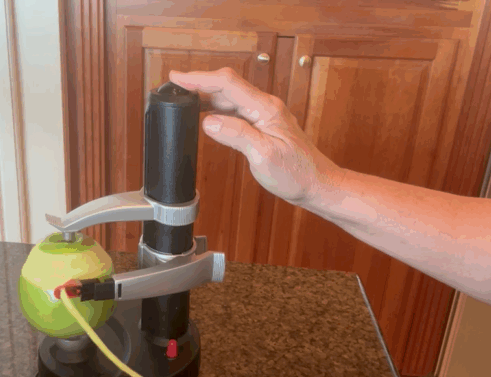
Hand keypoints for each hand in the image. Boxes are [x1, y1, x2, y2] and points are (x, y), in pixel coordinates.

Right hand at [169, 68, 344, 206]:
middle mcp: (264, 106)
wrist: (317, 184)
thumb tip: (209, 121)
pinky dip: (215, 109)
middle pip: (225, 86)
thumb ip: (236, 135)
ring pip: (228, 97)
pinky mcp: (261, 125)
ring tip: (182, 99)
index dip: (200, 79)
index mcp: (265, 108)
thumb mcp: (264, 155)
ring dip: (205, 96)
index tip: (177, 78)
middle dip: (198, 83)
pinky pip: (234, 110)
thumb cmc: (297, 173)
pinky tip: (204, 115)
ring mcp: (263, 115)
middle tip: (173, 87)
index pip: (227, 84)